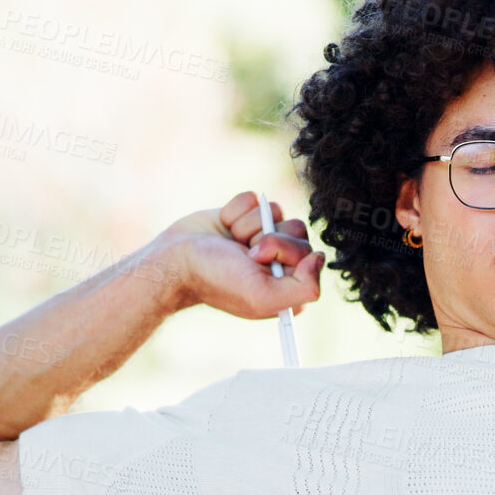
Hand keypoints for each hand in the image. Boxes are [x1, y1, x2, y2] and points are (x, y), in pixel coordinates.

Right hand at [163, 191, 323, 319]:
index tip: (262, 261)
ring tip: (231, 241)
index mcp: (288, 284)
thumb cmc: (216, 279)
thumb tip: (319, 258)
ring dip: (249, 224)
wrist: (175, 259)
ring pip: (276, 211)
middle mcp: (279, 260)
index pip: (310, 254)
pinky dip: (235, 210)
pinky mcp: (244, 216)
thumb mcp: (262, 295)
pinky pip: (254, 199)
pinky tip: (222, 227)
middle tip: (244, 252)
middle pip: (296, 229)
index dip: (286, 252)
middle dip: (267, 237)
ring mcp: (261, 235)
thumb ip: (304, 288)